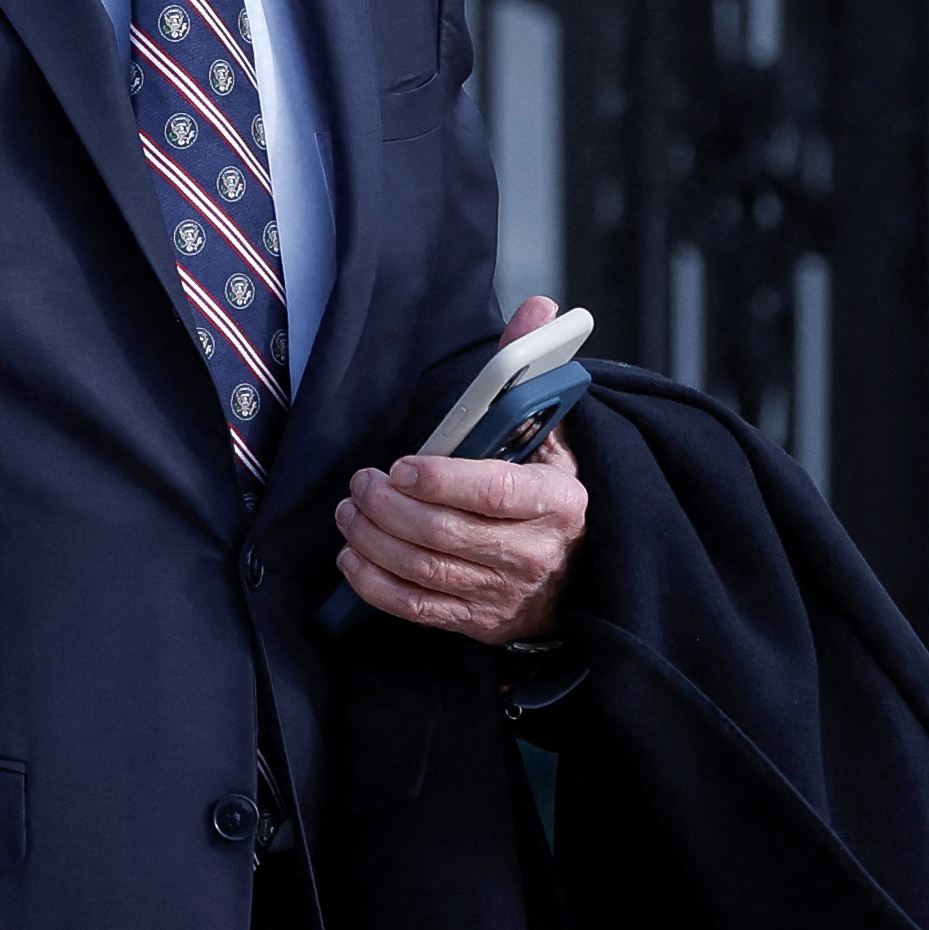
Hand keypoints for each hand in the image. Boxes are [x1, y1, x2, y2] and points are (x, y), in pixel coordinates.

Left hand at [334, 295, 590, 643]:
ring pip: (424, 570)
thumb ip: (530, 371)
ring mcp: (505, 594)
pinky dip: (374, 583)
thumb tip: (538, 307)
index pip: (495, 492)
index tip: (401, 465)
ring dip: (373, 540)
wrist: (578, 568)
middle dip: (390, 507)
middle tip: (361, 482)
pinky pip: (415, 608)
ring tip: (350, 509)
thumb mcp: (549, 428)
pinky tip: (353, 555)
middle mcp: (534, 552)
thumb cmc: (546, 486)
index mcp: (558, 500)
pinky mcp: (478, 622)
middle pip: (446, 534)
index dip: (442, 481)